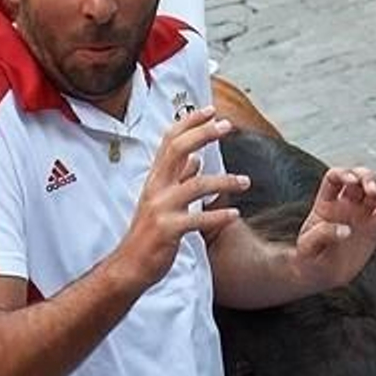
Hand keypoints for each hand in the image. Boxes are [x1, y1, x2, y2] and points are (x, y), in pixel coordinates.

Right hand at [114, 107, 249, 287]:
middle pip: (178, 150)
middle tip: (227, 126)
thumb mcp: (160, 200)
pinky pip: (197, 219)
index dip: (189, 122)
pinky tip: (234, 214)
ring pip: (195, 185)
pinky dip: (218, 216)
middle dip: (203, 134)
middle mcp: (156, 188)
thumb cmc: (148, 233)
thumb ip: (177, 178)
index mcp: (156, 179)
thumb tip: (195, 160)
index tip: (210, 110)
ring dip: (224, 180)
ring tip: (246, 182)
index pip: (170, 140)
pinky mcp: (168, 230)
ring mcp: (161, 208)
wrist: (130, 265)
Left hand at [293, 166, 375, 290]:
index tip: (352, 182)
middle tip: (373, 191)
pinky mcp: (374, 227)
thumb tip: (345, 230)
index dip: (344, 174)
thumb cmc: (308, 259)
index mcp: (325, 203)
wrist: (321, 275)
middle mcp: (345, 204)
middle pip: (360, 178)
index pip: (335, 177)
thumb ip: (322, 235)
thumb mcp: (308, 247)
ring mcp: (361, 214)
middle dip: (369, 178)